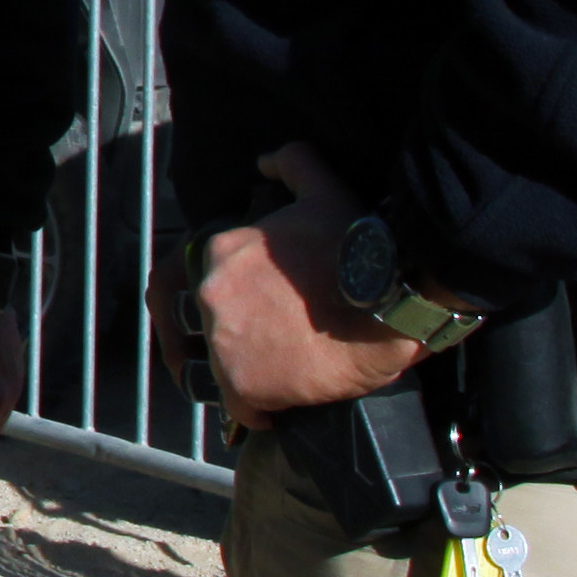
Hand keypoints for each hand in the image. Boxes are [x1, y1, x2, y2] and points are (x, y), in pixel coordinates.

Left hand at [190, 139, 440, 429]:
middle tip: (245, 353)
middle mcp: (211, 296)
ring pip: (216, 369)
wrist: (391, 301)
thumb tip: (266, 162)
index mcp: (220, 252)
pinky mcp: (245, 384)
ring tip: (261, 384)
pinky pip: (239, 408)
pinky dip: (254, 414)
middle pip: (199, 328)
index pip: (186, 282)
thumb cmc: (360, 246)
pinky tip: (273, 413)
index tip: (222, 318)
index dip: (203, 304)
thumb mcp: (324, 190)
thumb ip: (292, 166)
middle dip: (214, 342)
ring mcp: (224, 342)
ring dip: (234, 378)